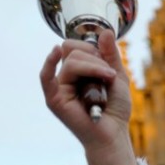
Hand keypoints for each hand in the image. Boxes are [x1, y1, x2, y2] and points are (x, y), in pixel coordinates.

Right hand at [39, 29, 136, 164]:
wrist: (114, 133)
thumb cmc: (115, 109)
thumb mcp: (117, 77)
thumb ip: (111, 55)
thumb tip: (106, 31)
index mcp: (78, 69)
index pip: (78, 45)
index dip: (95, 50)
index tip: (110, 67)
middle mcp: (65, 75)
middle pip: (73, 49)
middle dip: (95, 59)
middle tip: (108, 77)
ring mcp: (58, 86)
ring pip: (71, 61)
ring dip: (94, 68)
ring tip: (106, 83)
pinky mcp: (54, 98)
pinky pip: (46, 76)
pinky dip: (50, 62)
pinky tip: (55, 52)